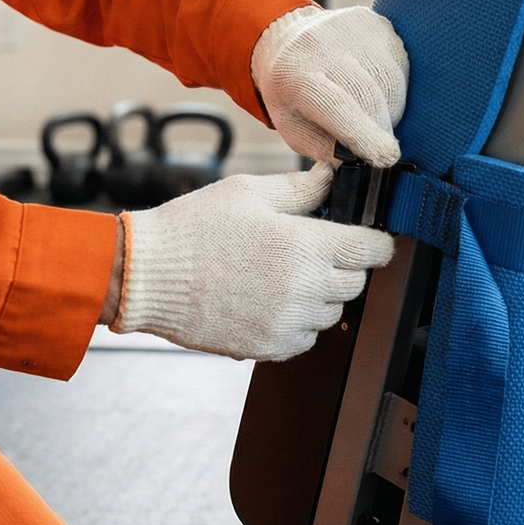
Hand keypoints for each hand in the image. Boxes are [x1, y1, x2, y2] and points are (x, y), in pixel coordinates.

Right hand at [112, 165, 393, 360]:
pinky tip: (270, 299)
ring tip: (284, 274)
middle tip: (315, 250)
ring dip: (321, 295)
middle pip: (356, 283)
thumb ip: (302, 188)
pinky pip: (306, 338)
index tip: (370, 238)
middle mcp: (304, 289)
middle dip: (346, 264)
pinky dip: (298, 322)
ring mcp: (287, 323)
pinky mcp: (269, 347)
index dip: (376, 241)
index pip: (372, 249)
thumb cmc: (194, 228)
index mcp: (305, 246)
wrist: (147, 276)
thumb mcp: (250, 192)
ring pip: (332, 312)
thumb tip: (333, 176)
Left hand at [251, 6, 408, 166]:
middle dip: (379, 126)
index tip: (387, 157)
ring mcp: (349, 28)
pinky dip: (394, 85)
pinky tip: (374, 86)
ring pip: (391, 80)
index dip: (364, 133)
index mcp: (294, 76)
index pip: (337, 106)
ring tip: (369, 110)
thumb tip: (359, 162)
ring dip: (389, 107)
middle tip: (373, 140)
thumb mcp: (293, 128)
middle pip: (369, 95)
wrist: (287, 40)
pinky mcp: (374, 21)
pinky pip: (399, 63)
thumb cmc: (291, 94)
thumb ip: (325, 149)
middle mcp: (320, 45)